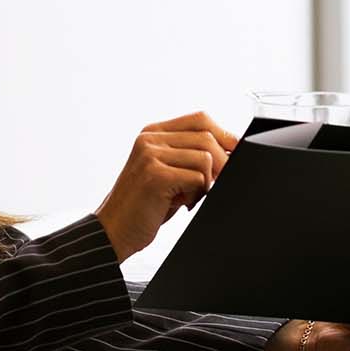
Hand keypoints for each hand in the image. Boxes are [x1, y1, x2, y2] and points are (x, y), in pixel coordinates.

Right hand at [93, 111, 238, 261]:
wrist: (113, 231)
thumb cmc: (144, 205)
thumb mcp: (167, 172)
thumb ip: (189, 156)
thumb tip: (231, 150)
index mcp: (153, 133)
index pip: (200, 119)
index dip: (225, 135)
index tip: (236, 152)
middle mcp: (150, 139)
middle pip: (207, 137)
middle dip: (221, 163)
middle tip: (213, 185)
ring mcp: (151, 155)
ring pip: (205, 158)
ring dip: (205, 183)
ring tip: (188, 197)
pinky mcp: (155, 175)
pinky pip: (198, 178)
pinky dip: (197, 194)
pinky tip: (181, 203)